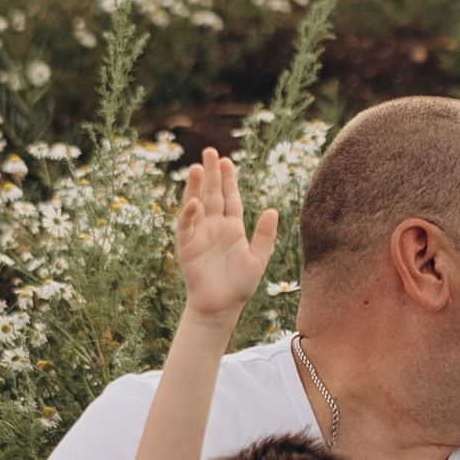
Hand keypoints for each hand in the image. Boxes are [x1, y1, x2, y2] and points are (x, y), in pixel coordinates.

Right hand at [175, 146, 280, 324]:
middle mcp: (215, 227)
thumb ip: (265, 235)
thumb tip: (272, 210)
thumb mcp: (258, 259)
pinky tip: (194, 201)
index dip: (229, 180)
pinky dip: (189, 214)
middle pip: (212, 194)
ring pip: (197, 205)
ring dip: (195, 187)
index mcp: (232, 228)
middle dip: (211, 174)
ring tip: (196, 167)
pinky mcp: (187, 246)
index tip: (227, 161)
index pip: (230, 197)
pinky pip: (187, 227)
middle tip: (210, 152)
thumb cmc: (240, 286)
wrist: (221, 307)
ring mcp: (200, 235)